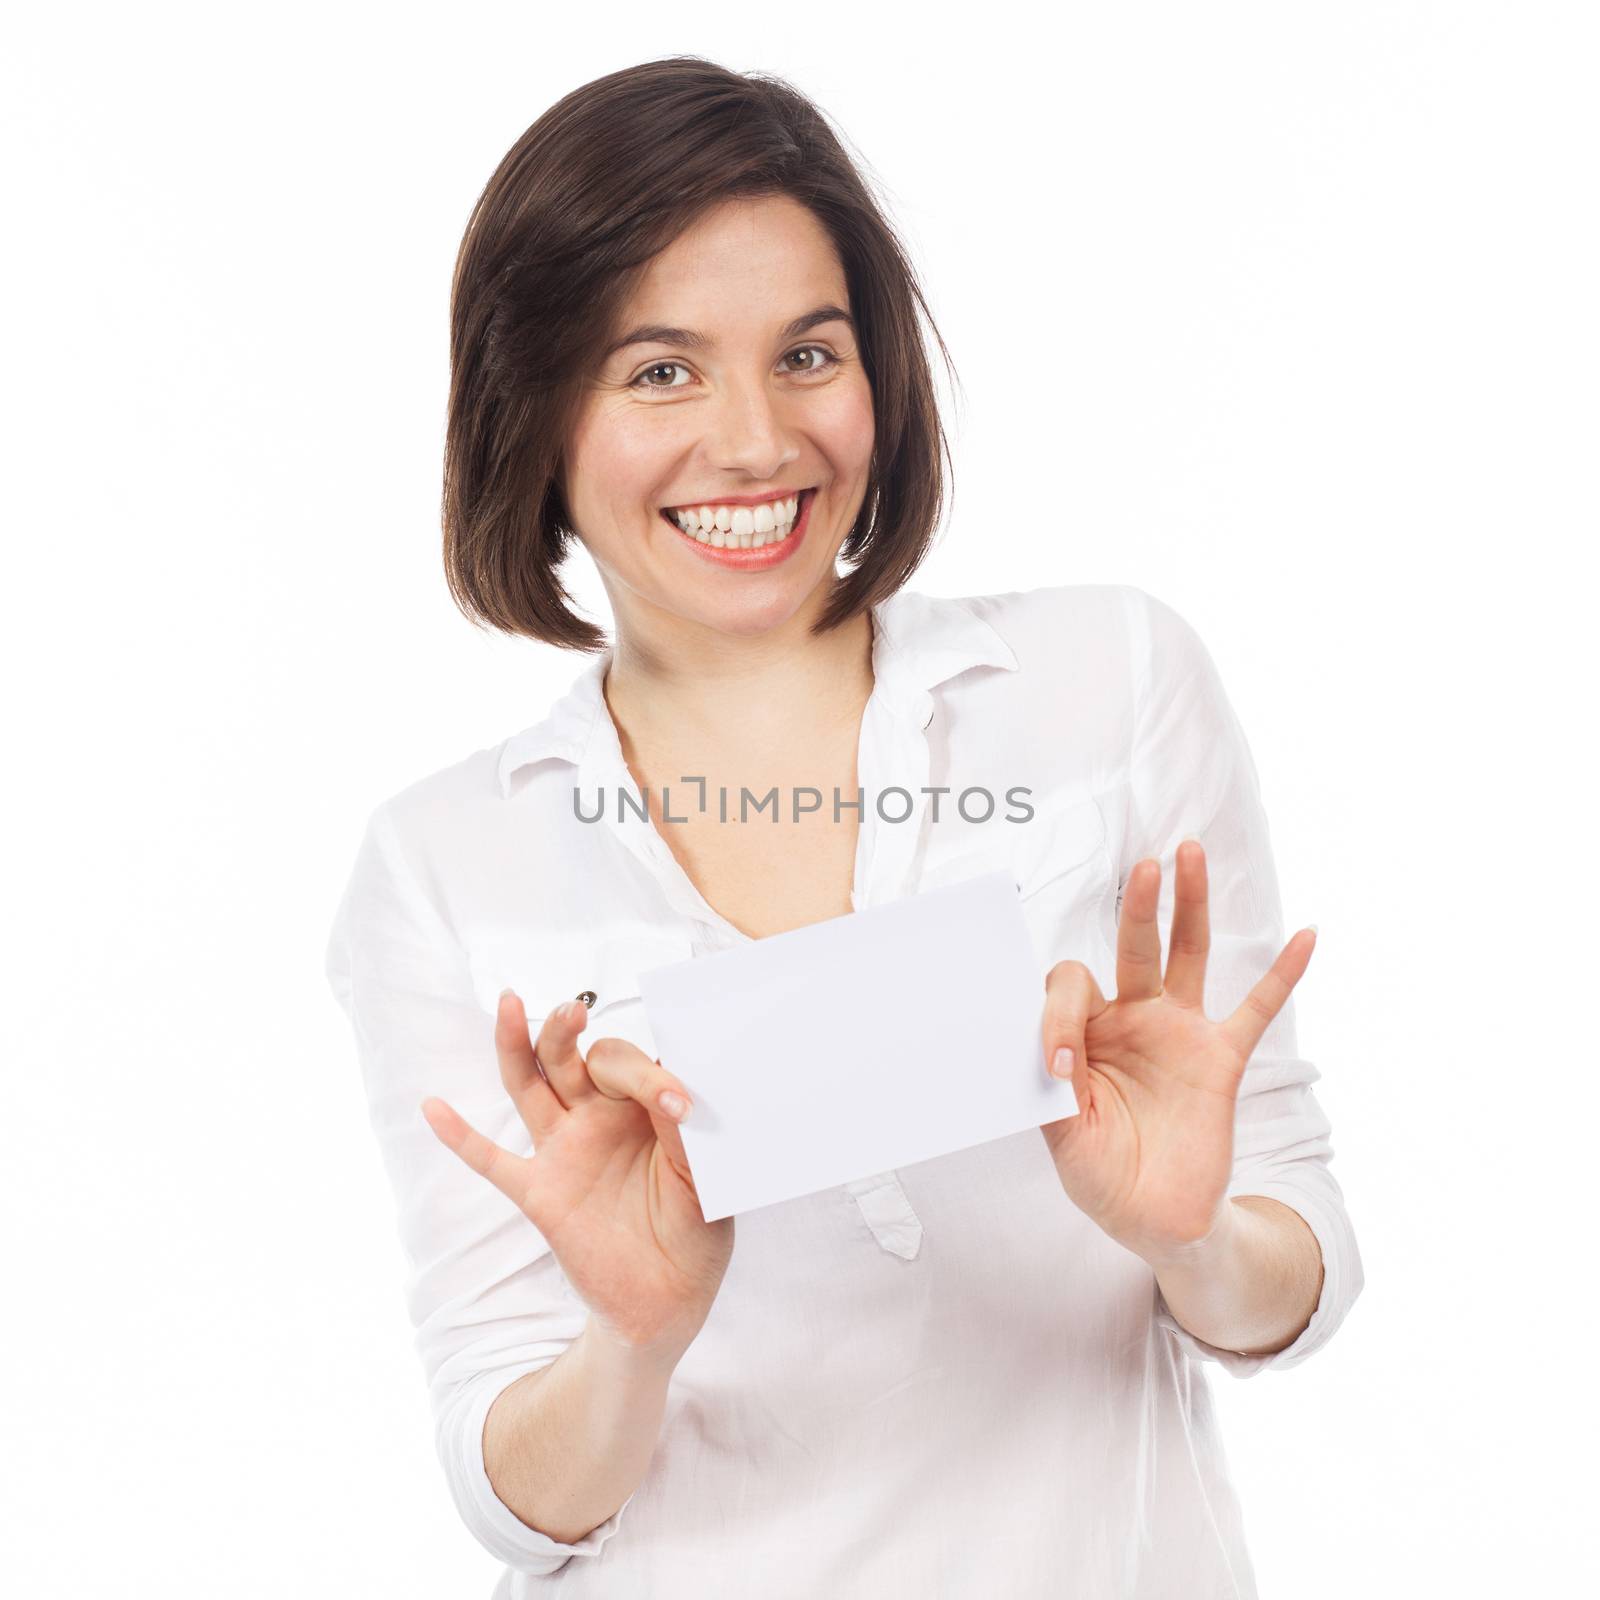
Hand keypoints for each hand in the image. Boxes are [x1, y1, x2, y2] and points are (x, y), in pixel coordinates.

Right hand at [421, 992, 734, 1357]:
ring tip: (511, 1004)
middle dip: (568, 1031)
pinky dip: (461, 1136)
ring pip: (531, 1085)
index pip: (631, 1066)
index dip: (650, 1076)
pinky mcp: (539, 1192)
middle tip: (574, 1012)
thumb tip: (674, 1098)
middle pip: (571, 1058)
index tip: (681, 1106)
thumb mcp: (705, 1183)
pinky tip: (433, 1106)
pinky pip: (492, 1161)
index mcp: (643, 1108)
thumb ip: (685, 1140)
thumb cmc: (696, 1232)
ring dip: (518, 1045)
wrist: (670, 1302)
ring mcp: (565, 1151)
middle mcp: (600, 1117)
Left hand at [1038, 840, 1315, 1267]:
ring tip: (1189, 853)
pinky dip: (1282, 974)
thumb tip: (1050, 1053)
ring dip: (1189, 906)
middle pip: (1134, 946)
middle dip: (1137, 907)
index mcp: (1085, 1031)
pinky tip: (1306, 936)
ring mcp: (1178, 1033)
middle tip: (1142, 867)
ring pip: (1187, 955)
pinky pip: (1256, 1010)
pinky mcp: (1220, 1059)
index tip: (1059, 1066)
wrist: (1153, 1220)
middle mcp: (1131, 1018)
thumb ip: (1054, 1091)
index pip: (1072, 987)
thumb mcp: (1063, 1134)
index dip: (1060, 1015)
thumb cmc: (1100, 1172)